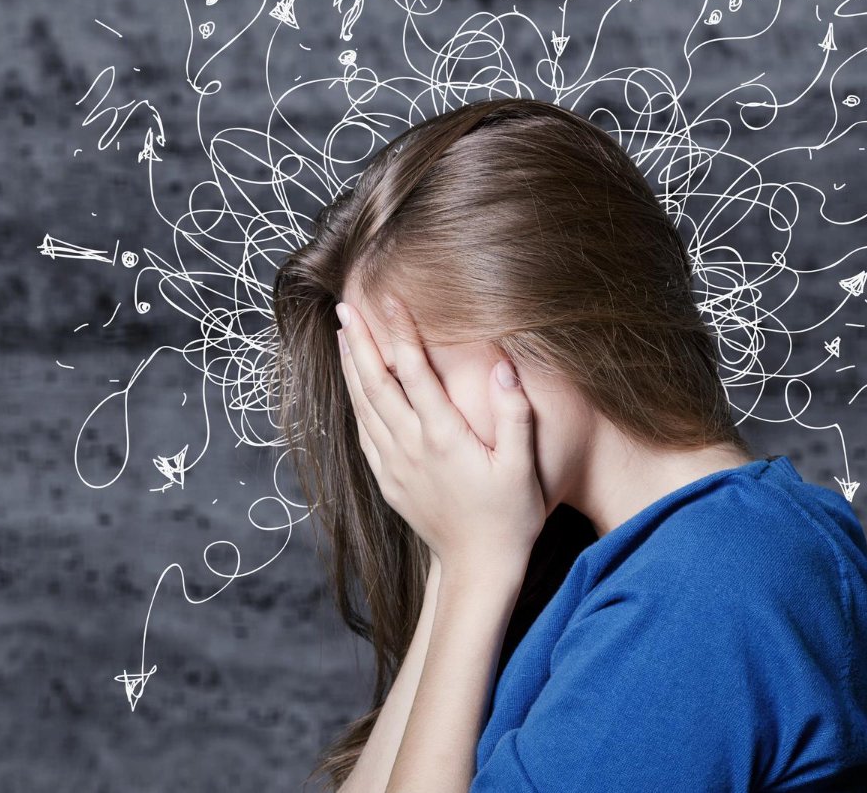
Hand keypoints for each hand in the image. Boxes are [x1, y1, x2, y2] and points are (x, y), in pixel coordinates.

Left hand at [336, 296, 545, 577]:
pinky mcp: (388, 480)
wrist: (478, 568)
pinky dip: (354, 403)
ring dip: (351, 367)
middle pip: (376, 383)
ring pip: (363, 406)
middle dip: (360, 341)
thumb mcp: (523, 467)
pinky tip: (353, 387)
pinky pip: (364, 433)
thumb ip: (514, 414)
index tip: (388, 299)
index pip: (414, 372)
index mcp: (443, 437)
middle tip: (345, 306)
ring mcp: (395, 465)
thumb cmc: (510, 517)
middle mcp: (411, 447)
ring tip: (343, 334)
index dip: (400, 332)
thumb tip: (502, 364)